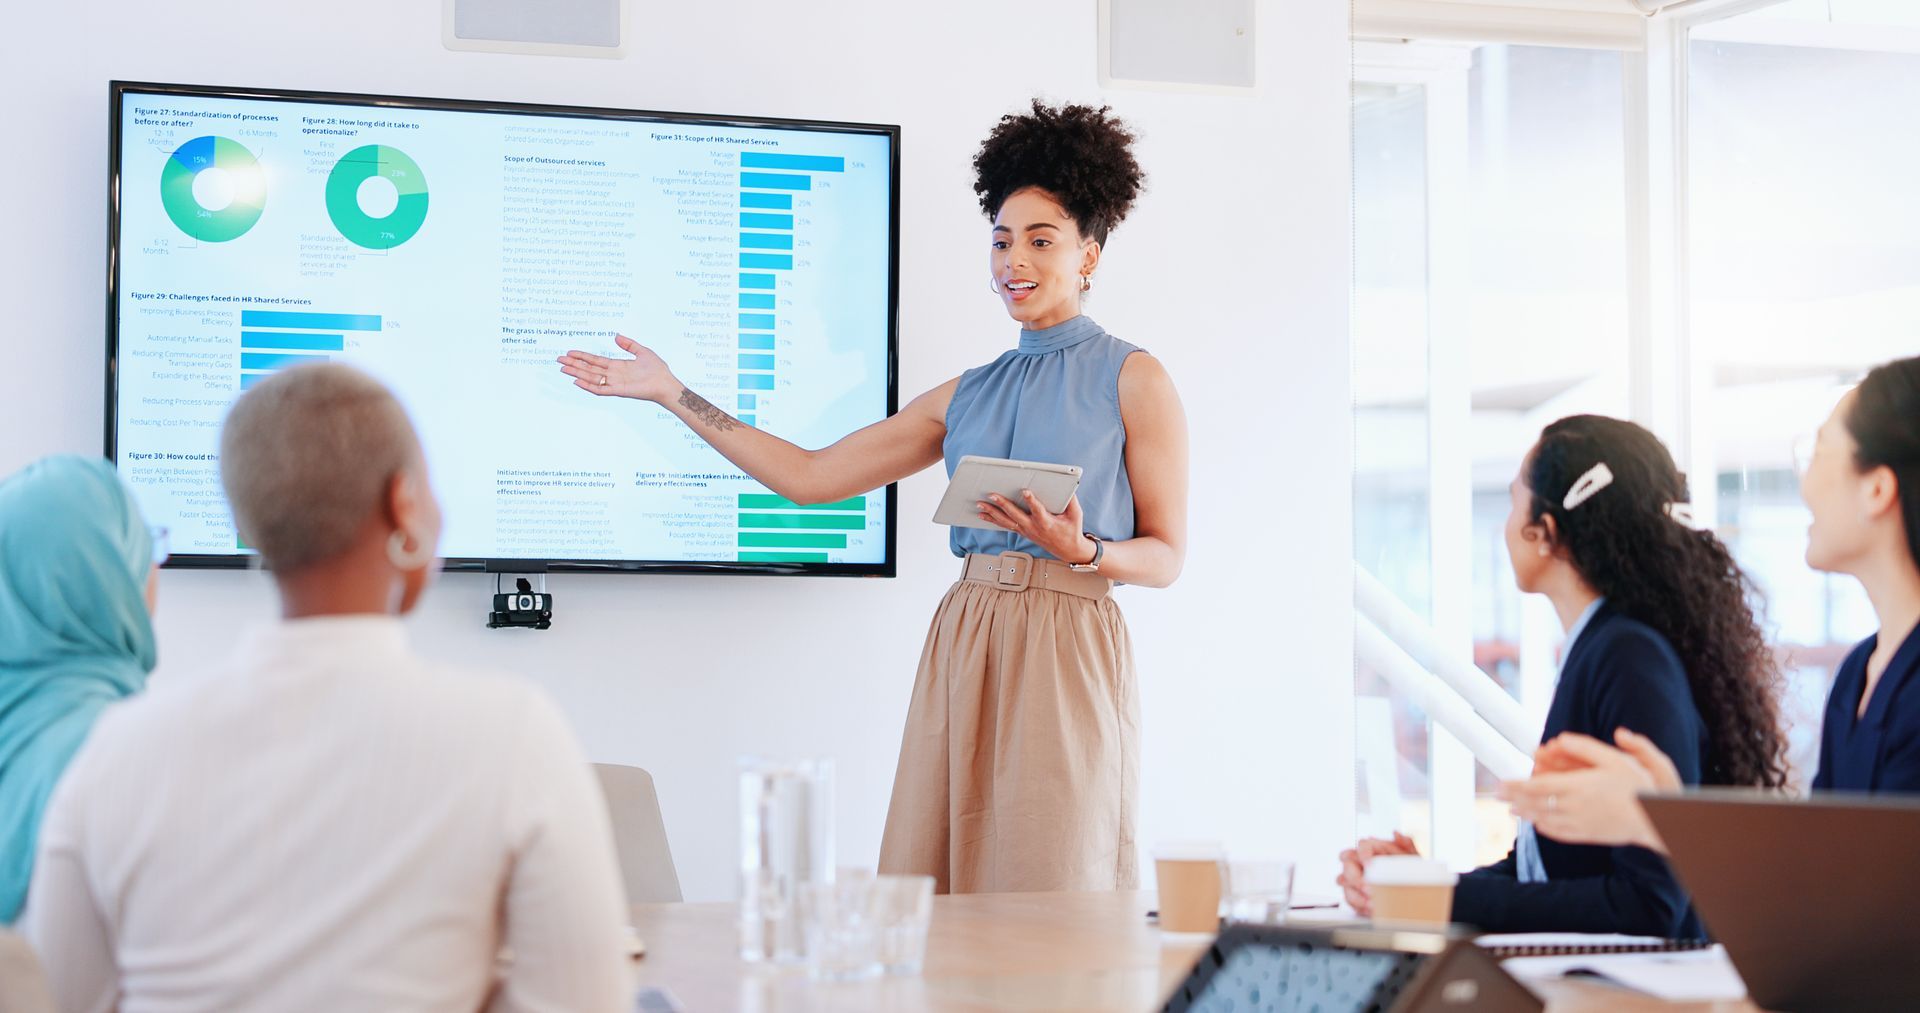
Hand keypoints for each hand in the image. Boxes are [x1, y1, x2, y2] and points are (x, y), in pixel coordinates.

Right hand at [557, 334, 677, 402]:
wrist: (665, 383)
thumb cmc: (657, 369)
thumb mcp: (642, 351)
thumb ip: (629, 344)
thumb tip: (616, 335)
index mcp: (618, 366)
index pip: (595, 360)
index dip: (582, 356)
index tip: (570, 352)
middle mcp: (614, 375)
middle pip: (589, 369)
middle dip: (574, 364)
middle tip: (559, 359)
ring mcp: (615, 383)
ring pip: (591, 378)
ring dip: (577, 373)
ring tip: (563, 368)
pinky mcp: (619, 391)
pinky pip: (600, 389)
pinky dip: (588, 386)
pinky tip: (577, 380)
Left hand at [975, 492, 1093, 562]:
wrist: (1068, 551)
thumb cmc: (1072, 530)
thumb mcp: (1076, 514)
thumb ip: (1071, 500)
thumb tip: (1068, 485)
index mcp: (1047, 522)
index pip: (1038, 510)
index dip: (1032, 501)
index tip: (1025, 491)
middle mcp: (1033, 527)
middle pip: (1015, 515)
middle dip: (1002, 504)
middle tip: (991, 495)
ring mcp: (1026, 531)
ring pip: (1006, 522)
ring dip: (992, 513)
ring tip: (980, 505)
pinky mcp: (1022, 532)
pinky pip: (1005, 526)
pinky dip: (993, 520)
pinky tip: (982, 515)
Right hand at [1335, 832, 1417, 915]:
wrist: (1414, 894)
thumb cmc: (1411, 873)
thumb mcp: (1414, 858)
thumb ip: (1407, 844)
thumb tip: (1397, 834)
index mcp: (1373, 849)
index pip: (1361, 845)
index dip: (1363, 855)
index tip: (1370, 866)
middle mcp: (1361, 861)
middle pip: (1347, 864)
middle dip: (1356, 878)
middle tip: (1369, 888)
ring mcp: (1355, 878)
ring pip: (1343, 881)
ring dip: (1356, 893)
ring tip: (1371, 902)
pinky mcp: (1355, 894)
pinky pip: (1348, 898)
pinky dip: (1358, 905)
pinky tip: (1370, 908)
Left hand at [1498, 729, 1675, 851]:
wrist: (1659, 819)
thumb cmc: (1639, 786)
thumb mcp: (1616, 759)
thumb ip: (1586, 747)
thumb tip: (1561, 737)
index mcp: (1579, 786)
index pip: (1538, 786)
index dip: (1516, 786)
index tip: (1500, 783)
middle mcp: (1575, 807)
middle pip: (1536, 803)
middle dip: (1514, 799)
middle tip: (1496, 795)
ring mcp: (1580, 824)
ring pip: (1544, 819)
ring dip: (1525, 814)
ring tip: (1510, 810)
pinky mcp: (1587, 835)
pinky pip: (1559, 833)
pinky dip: (1544, 828)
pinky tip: (1536, 824)